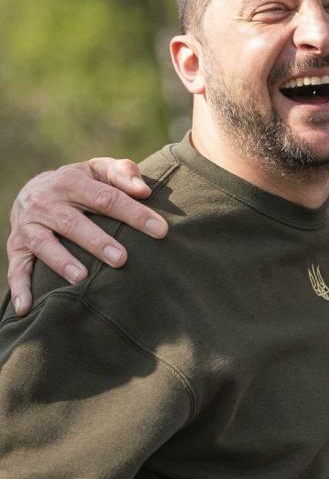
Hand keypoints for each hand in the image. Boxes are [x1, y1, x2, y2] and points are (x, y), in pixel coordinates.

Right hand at [8, 158, 167, 314]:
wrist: (31, 191)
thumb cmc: (80, 184)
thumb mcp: (98, 169)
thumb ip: (122, 173)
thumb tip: (144, 191)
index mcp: (71, 181)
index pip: (106, 197)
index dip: (134, 214)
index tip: (161, 231)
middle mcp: (47, 203)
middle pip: (73, 223)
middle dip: (97, 241)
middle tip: (121, 259)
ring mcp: (30, 226)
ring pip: (44, 244)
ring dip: (62, 262)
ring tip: (82, 278)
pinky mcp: (17, 247)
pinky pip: (16, 269)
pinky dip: (19, 288)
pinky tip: (26, 308)